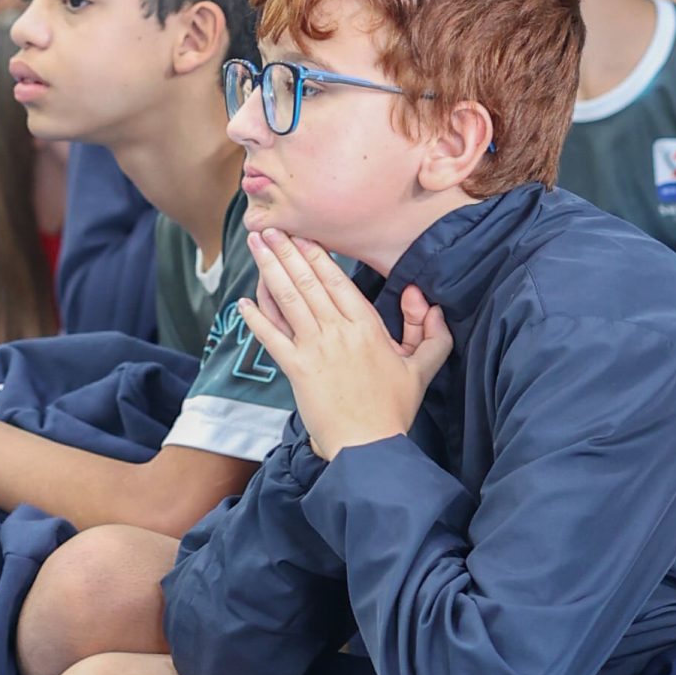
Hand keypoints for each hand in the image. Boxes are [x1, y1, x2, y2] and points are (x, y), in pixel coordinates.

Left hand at [238, 230, 452, 461]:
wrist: (369, 447)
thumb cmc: (394, 409)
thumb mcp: (423, 368)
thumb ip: (432, 334)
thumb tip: (432, 304)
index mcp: (366, 326)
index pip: (337, 281)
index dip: (316, 254)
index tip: (301, 234)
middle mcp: (338, 331)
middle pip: (308, 282)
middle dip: (286, 251)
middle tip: (269, 227)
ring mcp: (314, 349)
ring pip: (288, 300)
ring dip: (269, 270)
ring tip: (256, 246)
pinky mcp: (296, 369)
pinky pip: (272, 338)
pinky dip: (256, 318)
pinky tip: (243, 301)